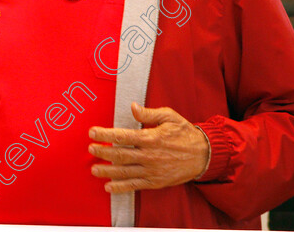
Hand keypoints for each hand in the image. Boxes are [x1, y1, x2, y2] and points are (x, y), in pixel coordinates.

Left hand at [88, 102, 209, 192]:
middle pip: (119, 155)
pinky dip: (120, 187)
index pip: (122, 136)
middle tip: (90, 149)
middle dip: (102, 152)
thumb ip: (149, 113)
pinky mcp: (154, 182)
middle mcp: (149, 155)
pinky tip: (109, 186)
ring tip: (94, 169)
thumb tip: (132, 107)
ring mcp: (151, 170)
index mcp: (150, 138)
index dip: (105, 134)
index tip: (93, 132)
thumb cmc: (184, 133)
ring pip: (124, 172)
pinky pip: (134, 185)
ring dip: (107, 171)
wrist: (202, 155)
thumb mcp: (169, 116)